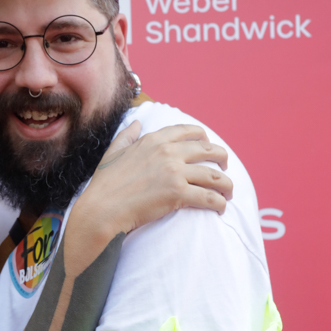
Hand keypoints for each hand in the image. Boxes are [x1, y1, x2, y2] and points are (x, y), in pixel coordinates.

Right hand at [71, 121, 231, 242]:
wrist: (102, 209)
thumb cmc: (105, 184)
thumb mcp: (113, 152)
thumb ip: (127, 135)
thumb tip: (136, 122)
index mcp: (154, 139)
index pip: (189, 131)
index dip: (205, 138)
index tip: (209, 146)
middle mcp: (168, 152)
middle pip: (208, 150)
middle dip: (222, 158)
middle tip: (225, 168)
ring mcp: (174, 172)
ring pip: (214, 175)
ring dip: (226, 184)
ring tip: (228, 193)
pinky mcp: (178, 193)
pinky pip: (209, 196)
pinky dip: (219, 202)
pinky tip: (220, 207)